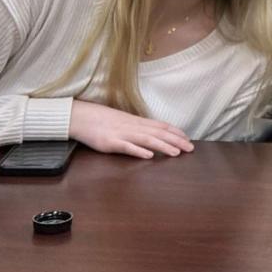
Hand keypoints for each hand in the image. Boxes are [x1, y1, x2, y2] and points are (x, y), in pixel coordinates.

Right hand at [69, 100, 194, 158]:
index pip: (161, 126)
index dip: (176, 132)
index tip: (188, 139)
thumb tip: (153, 134)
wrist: (81, 116)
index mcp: (137, 122)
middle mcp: (133, 127)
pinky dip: (138, 151)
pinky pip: (126, 147)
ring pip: (147, 140)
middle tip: (191, 148)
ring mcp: (122, 134)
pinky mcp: (110, 143)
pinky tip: (149, 156)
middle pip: (158, 133)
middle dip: (176, 141)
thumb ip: (138, 127)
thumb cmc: (102, 120)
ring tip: (176, 153)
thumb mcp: (124, 122)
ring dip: (163, 146)